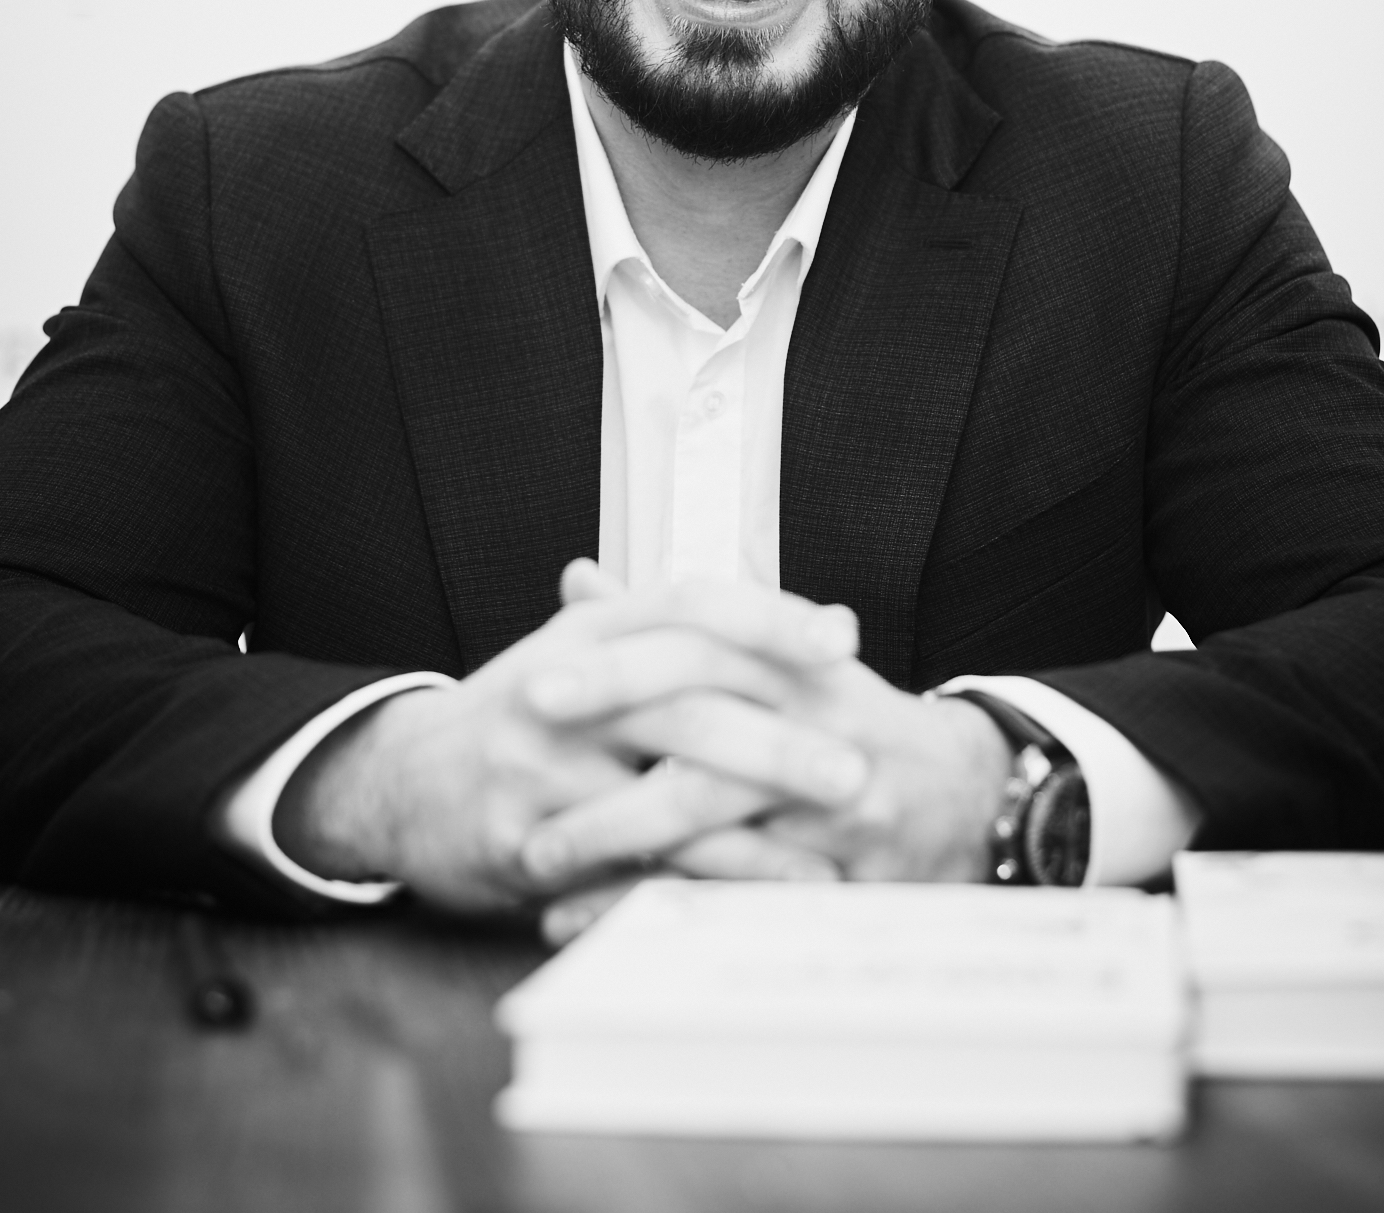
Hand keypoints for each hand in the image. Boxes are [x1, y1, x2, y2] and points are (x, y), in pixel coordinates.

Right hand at [272, 563, 860, 912]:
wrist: (401, 784)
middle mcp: (562, 686)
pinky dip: (696, 890)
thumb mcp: (586, 651)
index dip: (769, 618)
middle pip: (687, 704)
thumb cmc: (524, 715)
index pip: (688, 604)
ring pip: (662, 798)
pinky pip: (628, 871)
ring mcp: (538, 766)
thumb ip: (689, 636)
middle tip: (857, 767)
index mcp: (588, 631)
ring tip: (826, 853)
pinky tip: (753, 904)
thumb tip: (818, 619)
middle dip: (778, 741)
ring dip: (753, 833)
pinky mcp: (523, 842)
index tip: (844, 640)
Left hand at [522, 584, 1013, 897]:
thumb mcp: (777, 655)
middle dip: (606, 753)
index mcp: (795, 663)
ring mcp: (831, 810)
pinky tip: (580, 917)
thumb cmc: (844, 717)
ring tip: (530, 853)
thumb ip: (674, 623)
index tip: (538, 685)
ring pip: (713, 823)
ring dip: (616, 841)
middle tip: (520, 764)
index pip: (701, 649)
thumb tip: (579, 581)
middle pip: (702, 736)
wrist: (965, 796)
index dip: (619, 666)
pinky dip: (650, 909)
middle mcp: (816, 728)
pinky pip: (729, 899)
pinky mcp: (837, 881)